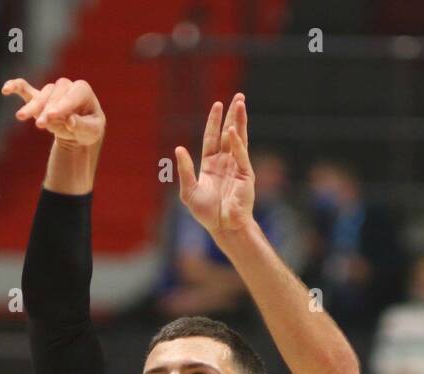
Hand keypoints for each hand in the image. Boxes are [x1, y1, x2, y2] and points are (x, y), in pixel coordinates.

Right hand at [2, 76, 104, 148]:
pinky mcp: (38, 98)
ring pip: (41, 95)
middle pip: (54, 93)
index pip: (72, 94)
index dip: (63, 105)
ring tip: (21, 117)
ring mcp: (51, 92)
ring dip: (32, 106)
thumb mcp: (92, 132)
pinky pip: (25, 88)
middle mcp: (66, 87)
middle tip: (41, 125)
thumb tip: (70, 121)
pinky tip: (6, 89)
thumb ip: (82, 126)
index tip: (53, 116)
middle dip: (47, 109)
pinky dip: (16, 86)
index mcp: (82, 91)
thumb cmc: (88, 129)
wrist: (78, 133)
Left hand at [175, 93, 254, 236]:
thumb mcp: (189, 191)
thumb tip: (178, 148)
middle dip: (232, 115)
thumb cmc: (206, 213)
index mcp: (211, 165)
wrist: (223, 227)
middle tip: (238, 97)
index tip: (218, 105)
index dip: (214, 121)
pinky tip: (233, 131)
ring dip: (240, 121)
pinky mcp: (245, 175)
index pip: (212, 137)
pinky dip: (237, 143)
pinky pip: (240, 155)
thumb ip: (184, 170)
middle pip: (228, 133)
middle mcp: (225, 162)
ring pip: (238, 139)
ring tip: (242, 104)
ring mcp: (237, 167)